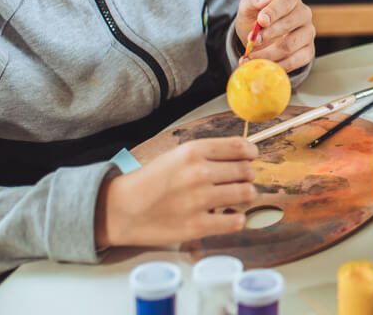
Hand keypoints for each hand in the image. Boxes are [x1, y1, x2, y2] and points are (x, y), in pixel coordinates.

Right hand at [94, 138, 255, 248]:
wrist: (121, 209)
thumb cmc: (150, 182)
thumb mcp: (177, 156)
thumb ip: (208, 153)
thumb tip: (245, 154)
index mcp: (193, 151)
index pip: (241, 147)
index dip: (250, 154)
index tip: (250, 159)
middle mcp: (198, 173)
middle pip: (247, 171)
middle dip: (246, 177)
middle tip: (237, 182)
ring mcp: (199, 200)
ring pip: (247, 194)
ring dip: (243, 197)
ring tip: (231, 199)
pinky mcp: (197, 226)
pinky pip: (236, 221)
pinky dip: (236, 219)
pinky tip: (225, 216)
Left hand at [235, 0, 314, 72]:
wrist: (259, 35)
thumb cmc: (257, 17)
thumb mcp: (249, 4)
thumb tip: (264, 0)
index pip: (285, 3)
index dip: (273, 12)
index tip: (261, 21)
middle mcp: (303, 14)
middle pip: (289, 24)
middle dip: (268, 34)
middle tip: (252, 41)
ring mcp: (308, 33)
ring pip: (290, 45)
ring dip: (268, 53)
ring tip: (251, 56)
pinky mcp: (308, 51)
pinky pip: (295, 61)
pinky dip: (276, 65)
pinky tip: (263, 64)